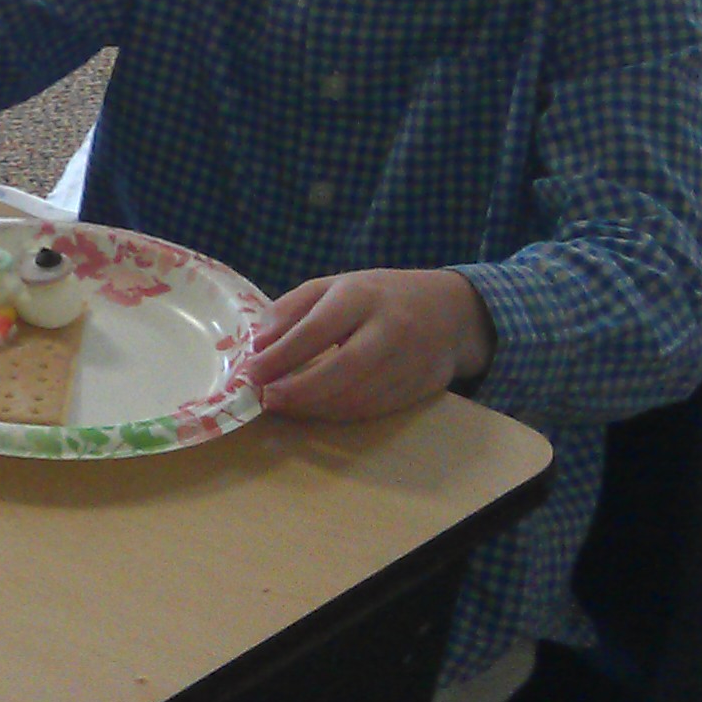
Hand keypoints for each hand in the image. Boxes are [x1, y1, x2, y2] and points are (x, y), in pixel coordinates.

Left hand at [239, 269, 494, 420]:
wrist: (450, 310)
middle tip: (268, 399)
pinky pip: (376, 409)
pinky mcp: (423, 387)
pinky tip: (317, 411)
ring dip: (316, 408)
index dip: (281, 356)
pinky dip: (341, 415)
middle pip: (342, 368)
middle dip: (300, 390)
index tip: (252, 372)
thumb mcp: (334, 286)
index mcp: (362, 295)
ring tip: (286, 406)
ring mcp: (411, 360)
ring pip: (360, 395)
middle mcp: (390, 327)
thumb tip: (257, 345)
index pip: (317, 330)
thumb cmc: (379, 296)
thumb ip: (291, 309)